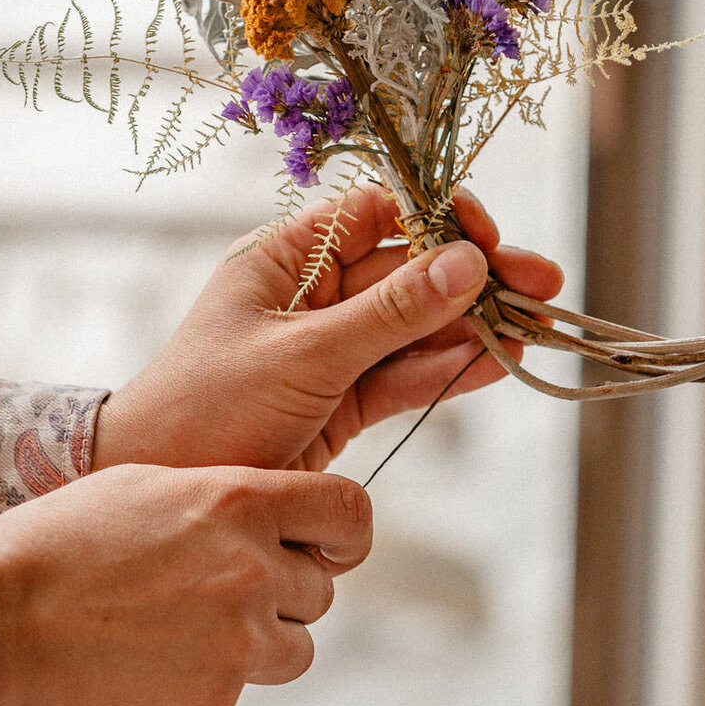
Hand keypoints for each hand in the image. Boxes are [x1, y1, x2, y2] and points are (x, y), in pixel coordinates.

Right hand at [0, 462, 370, 705]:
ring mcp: (235, 649)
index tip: (328, 549)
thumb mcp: (148, 489)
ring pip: (293, 652)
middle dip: (281, 595)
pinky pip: (231, 698)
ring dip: (254, 647)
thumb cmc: (56, 546)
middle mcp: (252, 574)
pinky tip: (139, 670)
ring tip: (177, 634)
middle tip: (211, 594)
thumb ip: (225, 505)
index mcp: (240, 504)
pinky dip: (198, 688)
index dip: (344, 535)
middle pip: (319, 593)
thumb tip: (276, 527)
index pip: (348, 513)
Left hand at [93, 185, 562, 473]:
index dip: (436, 220)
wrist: (162, 488)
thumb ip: (390, 314)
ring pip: (416, 328)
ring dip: (474, 328)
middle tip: (542, 283)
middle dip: (475, 278)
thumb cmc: (206, 407)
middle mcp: (312, 296)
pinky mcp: (341, 403)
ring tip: (536, 327)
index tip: (486, 236)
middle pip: (410, 273)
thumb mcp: (302, 354)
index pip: (378, 217)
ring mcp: (329, 351)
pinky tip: (497, 361)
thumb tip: (465, 262)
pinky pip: (405, 377)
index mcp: (286, 259)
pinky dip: (449, 371)